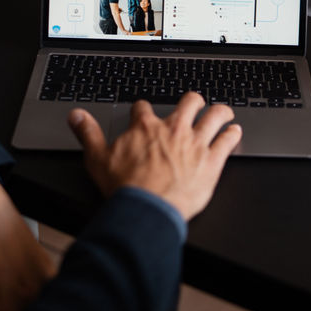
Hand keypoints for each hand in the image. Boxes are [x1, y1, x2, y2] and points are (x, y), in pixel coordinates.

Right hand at [68, 92, 241, 219]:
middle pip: (189, 102)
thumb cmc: (125, 187)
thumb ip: (88, 133)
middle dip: (193, 101)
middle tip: (195, 104)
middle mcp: (173, 130)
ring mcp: (195, 143)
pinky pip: (227, 141)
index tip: (144, 114)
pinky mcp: (211, 161)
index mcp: (146, 127)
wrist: (147, 208)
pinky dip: (232, 135)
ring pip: (214, 116)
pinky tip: (235, 132)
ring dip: (220, 112)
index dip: (144, 110)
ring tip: (224, 112)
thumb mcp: (97, 158)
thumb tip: (76, 116)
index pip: (145, 108)